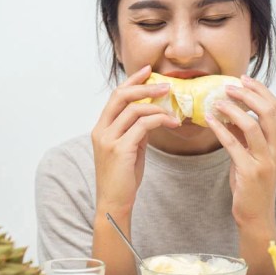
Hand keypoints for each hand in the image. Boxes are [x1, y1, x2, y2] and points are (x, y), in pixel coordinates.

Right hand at [91, 65, 179, 217]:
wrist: (114, 203)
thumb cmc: (122, 179)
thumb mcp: (128, 149)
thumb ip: (135, 131)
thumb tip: (150, 116)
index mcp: (101, 128)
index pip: (115, 96)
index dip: (132, 81)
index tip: (147, 71)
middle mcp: (101, 131)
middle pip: (120, 96)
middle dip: (144, 86)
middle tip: (166, 85)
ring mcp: (109, 140)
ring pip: (134, 110)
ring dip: (157, 105)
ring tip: (174, 108)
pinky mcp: (120, 149)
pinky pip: (143, 126)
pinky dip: (159, 120)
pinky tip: (171, 123)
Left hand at [205, 75, 275, 231]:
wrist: (255, 216)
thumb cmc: (251, 185)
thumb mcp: (250, 155)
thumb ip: (244, 136)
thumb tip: (230, 112)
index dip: (260, 90)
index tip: (244, 79)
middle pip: (268, 111)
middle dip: (248, 94)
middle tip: (229, 86)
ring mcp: (265, 161)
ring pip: (252, 126)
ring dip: (233, 109)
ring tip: (217, 100)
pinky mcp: (250, 172)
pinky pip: (233, 144)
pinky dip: (220, 128)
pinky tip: (209, 119)